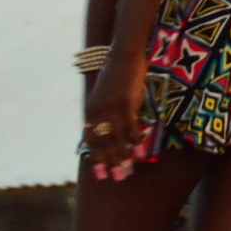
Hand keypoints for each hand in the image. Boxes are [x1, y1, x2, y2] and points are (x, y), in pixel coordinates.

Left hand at [82, 53, 146, 182]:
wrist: (125, 53)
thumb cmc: (118, 73)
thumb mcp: (105, 94)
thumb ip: (104, 112)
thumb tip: (109, 131)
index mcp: (90, 111)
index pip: (91, 140)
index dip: (96, 158)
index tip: (100, 175)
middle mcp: (97, 112)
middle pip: (103, 143)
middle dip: (110, 163)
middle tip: (118, 178)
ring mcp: (111, 108)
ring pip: (116, 139)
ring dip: (123, 157)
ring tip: (129, 171)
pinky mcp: (126, 103)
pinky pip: (131, 128)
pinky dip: (136, 142)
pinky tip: (141, 152)